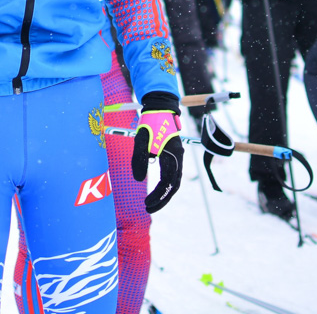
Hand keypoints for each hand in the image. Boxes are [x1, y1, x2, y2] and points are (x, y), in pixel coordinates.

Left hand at [131, 93, 183, 213]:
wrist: (160, 108)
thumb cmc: (150, 123)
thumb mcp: (141, 140)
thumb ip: (139, 159)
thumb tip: (138, 179)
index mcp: (173, 155)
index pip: (168, 183)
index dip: (158, 196)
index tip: (147, 204)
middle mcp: (178, 158)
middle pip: (173, 185)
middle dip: (162, 199)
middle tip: (149, 209)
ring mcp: (177, 156)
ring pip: (174, 181)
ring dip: (163, 193)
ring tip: (151, 202)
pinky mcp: (173, 154)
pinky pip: (171, 174)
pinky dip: (165, 185)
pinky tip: (156, 190)